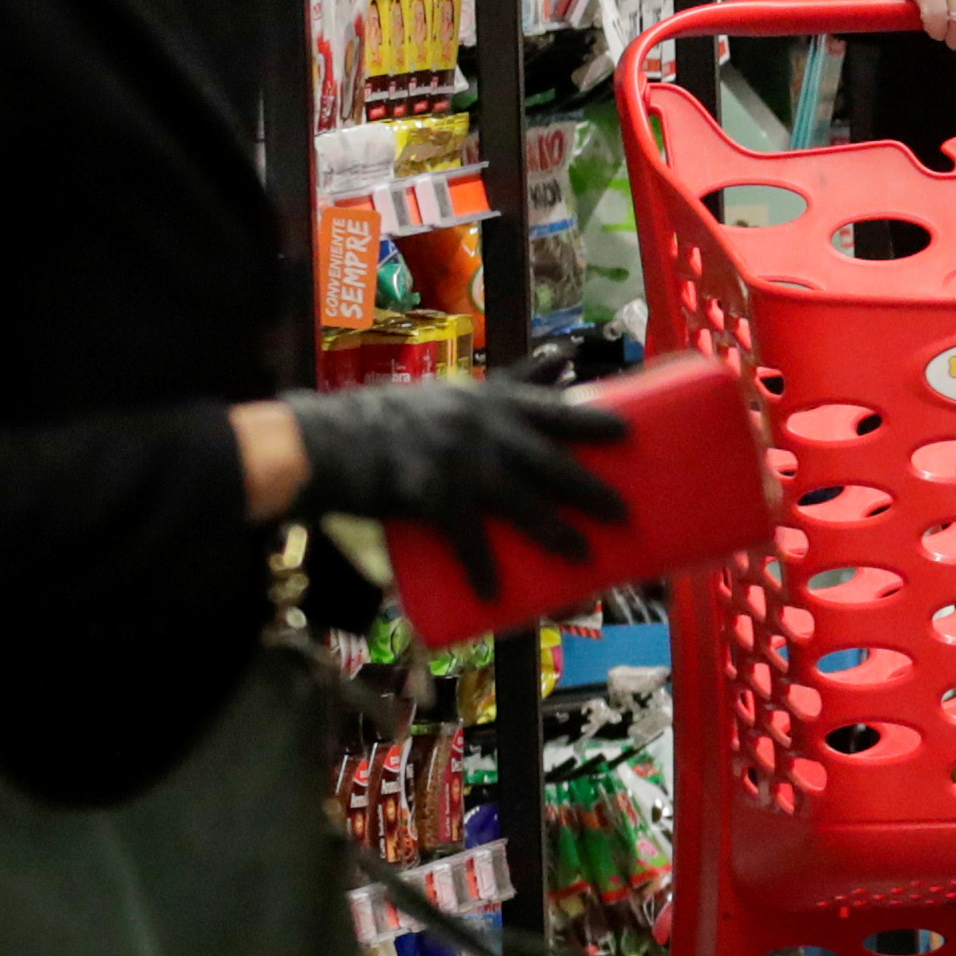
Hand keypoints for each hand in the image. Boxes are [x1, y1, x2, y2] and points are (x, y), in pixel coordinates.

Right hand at [279, 382, 632, 586]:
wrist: (327, 441)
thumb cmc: (391, 419)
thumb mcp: (452, 394)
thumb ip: (504, 385)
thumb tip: (561, 360)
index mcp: (485, 402)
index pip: (550, 408)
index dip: (591, 419)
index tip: (628, 432)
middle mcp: (480, 429)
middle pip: (551, 463)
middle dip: (592, 490)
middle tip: (625, 513)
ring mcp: (459, 464)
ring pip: (524, 506)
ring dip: (558, 535)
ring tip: (585, 556)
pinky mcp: (434, 499)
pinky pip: (469, 542)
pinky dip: (484, 571)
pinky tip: (496, 596)